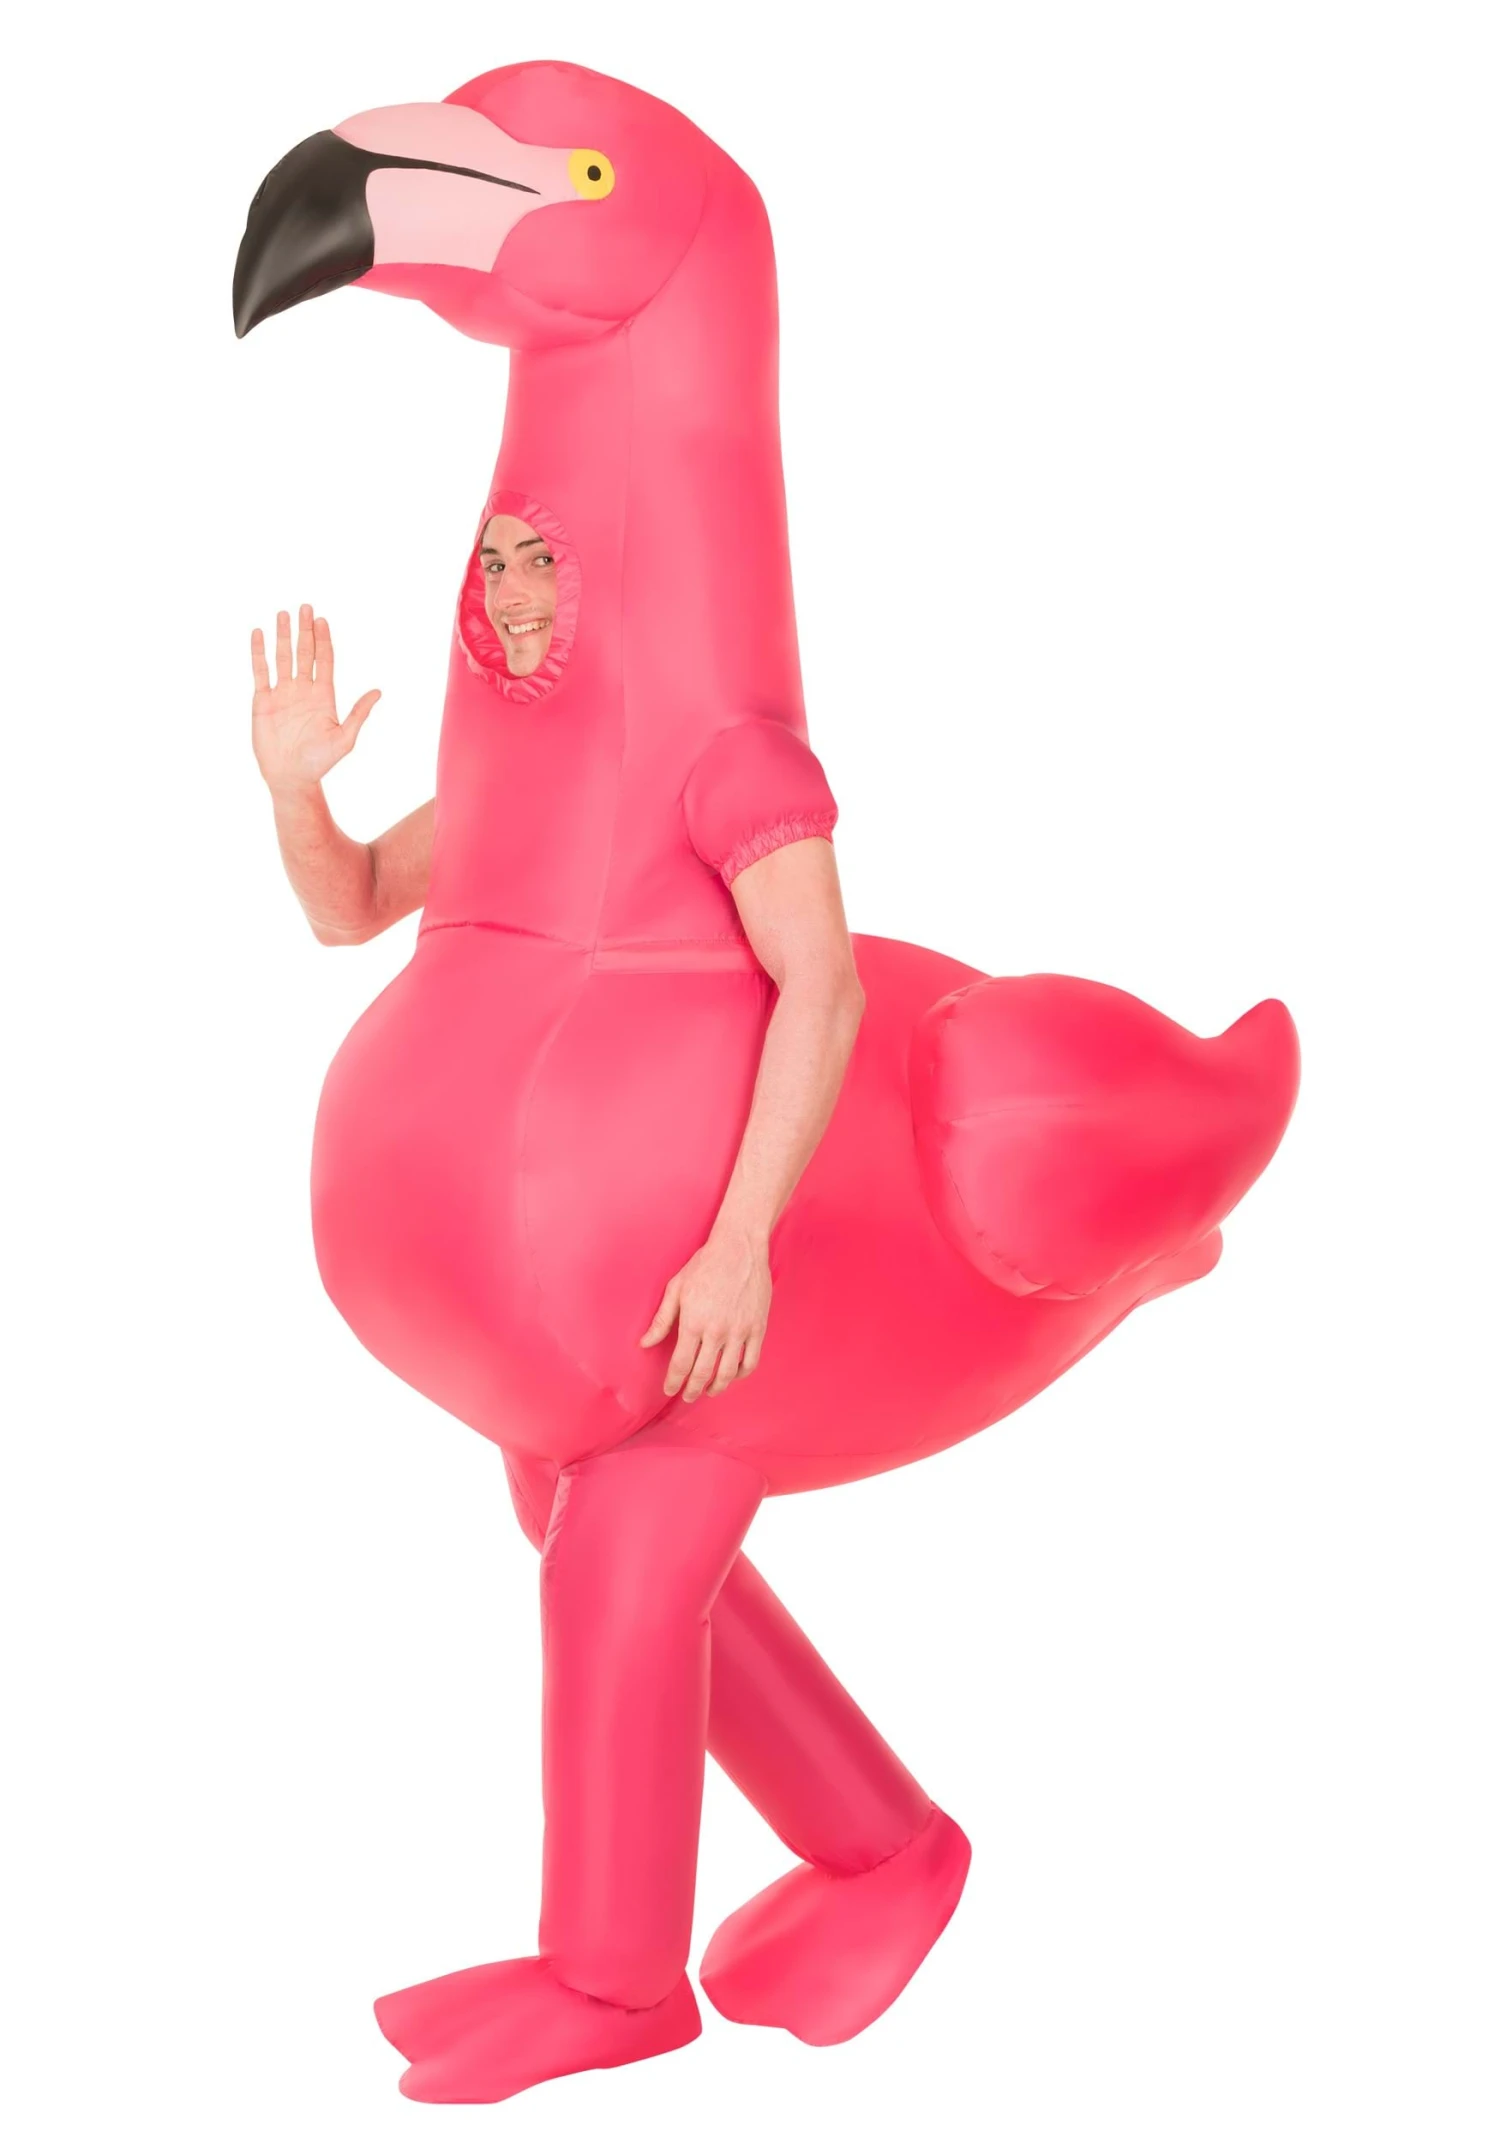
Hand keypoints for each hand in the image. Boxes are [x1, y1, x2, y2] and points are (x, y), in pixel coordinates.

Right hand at [251, 604, 379, 795]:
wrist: (291, 778)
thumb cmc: (319, 762)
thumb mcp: (344, 738)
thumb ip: (359, 714)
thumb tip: (378, 691)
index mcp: (323, 695)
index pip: (324, 660)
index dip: (323, 640)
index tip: (322, 620)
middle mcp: (303, 690)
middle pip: (304, 653)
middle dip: (304, 630)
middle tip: (305, 607)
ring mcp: (282, 693)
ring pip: (282, 657)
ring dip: (282, 636)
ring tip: (283, 614)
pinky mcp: (263, 700)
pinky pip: (260, 671)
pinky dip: (259, 653)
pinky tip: (259, 634)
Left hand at [639, 1227, 771, 1400]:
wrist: (740, 1248)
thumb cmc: (705, 1265)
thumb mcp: (676, 1288)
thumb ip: (661, 1320)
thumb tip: (645, 1343)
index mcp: (693, 1322)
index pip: (680, 1364)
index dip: (674, 1382)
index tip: (670, 1389)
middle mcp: (717, 1331)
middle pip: (703, 1374)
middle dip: (692, 1390)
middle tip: (687, 1396)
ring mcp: (740, 1331)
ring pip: (727, 1373)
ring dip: (716, 1387)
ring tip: (709, 1391)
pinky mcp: (758, 1328)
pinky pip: (750, 1361)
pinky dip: (740, 1374)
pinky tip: (732, 1374)